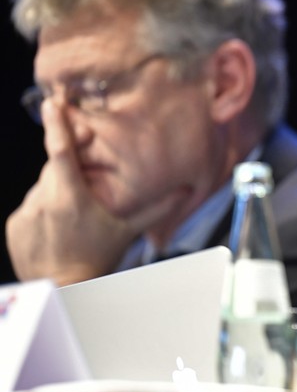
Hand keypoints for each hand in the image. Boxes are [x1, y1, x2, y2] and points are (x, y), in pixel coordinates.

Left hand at [5, 101, 140, 285]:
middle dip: (68, 172)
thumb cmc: (96, 258)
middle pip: (54, 169)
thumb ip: (156, 208)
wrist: (62, 288)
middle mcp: (44, 201)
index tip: (53, 104)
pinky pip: (30, 207)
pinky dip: (43, 210)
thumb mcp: (128, 230)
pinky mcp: (15, 224)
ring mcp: (26, 213)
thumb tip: (185, 190)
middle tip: (84, 191)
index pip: (60, 152)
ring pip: (42, 188)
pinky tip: (57, 228)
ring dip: (56, 193)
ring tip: (71, 218)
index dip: (57, 125)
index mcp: (71, 198)